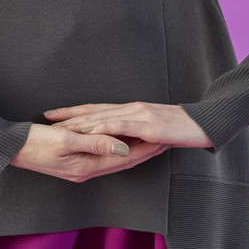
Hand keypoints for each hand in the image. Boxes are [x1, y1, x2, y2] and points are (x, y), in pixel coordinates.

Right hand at [8, 120, 168, 182]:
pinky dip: (116, 147)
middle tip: (164, 141)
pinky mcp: (73, 160)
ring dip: (132, 149)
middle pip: (122, 161)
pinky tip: (122, 140)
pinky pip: (102, 154)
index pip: (123, 158)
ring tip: (150, 140)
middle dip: (144, 151)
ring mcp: (79, 166)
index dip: (144, 149)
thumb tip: (124, 147)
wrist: (10, 147)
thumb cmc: (35, 142)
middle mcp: (85, 169)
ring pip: (114, 158)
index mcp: (86, 166)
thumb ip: (96, 142)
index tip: (162, 139)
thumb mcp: (66, 140)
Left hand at [43, 101, 213, 149]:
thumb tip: (118, 140)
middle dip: (68, 117)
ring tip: (60, 129)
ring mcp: (138, 115)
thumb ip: (135, 132)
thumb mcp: (153, 128)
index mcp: (130, 109)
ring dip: (79, 124)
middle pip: (93, 112)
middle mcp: (130, 109)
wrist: (203, 124)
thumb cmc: (180, 127)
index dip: (73, 112)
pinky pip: (121, 127)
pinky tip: (89, 134)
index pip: (95, 109)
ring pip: (102, 118)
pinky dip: (103, 130)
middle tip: (46, 120)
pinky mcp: (147, 125)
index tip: (53, 114)